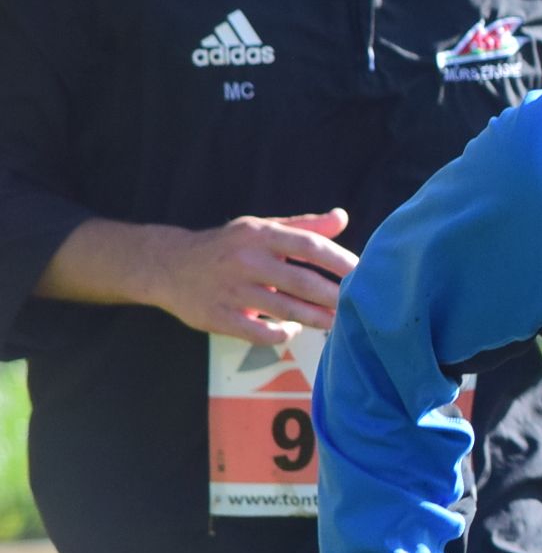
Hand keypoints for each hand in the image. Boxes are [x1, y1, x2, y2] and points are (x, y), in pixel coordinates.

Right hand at [155, 209, 356, 342]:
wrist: (168, 265)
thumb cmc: (227, 247)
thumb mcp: (261, 229)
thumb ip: (303, 226)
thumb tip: (342, 217)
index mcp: (259, 235)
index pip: (308, 246)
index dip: (339, 261)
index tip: (363, 273)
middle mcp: (245, 260)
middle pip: (301, 282)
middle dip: (335, 297)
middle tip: (360, 306)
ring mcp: (230, 290)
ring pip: (285, 310)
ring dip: (317, 319)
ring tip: (338, 323)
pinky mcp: (218, 316)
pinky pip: (259, 332)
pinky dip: (282, 334)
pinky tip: (294, 330)